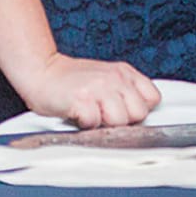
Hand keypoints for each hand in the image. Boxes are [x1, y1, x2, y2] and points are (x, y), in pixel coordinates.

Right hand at [23, 53, 159, 127]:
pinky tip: (78, 115)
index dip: (139, 111)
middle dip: (123, 121)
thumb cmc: (72, 81)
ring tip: (91, 115)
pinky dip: (86, 125)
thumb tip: (138, 114)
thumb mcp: (107, 77)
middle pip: (139, 113)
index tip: (125, 113)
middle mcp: (116, 78)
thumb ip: (124, 91)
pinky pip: (94, 123)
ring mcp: (100, 88)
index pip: (153, 99)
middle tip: (104, 116)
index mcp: (125, 73)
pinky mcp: (81, 99)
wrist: (42, 71)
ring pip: (120, 121)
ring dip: (104, 125)